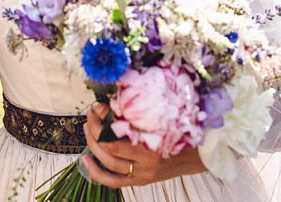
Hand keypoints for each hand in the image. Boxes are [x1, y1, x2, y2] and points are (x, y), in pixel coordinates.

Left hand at [80, 101, 206, 186]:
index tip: (99, 105)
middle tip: (90, 114)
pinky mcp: (140, 181)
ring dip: (93, 144)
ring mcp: (143, 173)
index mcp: (154, 139)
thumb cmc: (177, 131)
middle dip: (95, 128)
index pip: (120, 129)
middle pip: (111, 145)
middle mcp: (148, 159)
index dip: (104, 117)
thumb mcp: (161, 118)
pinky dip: (95, 171)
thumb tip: (113, 99)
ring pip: (109, 162)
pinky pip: (112, 181)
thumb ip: (139, 112)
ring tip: (87, 129)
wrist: (196, 155)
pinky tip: (85, 159)